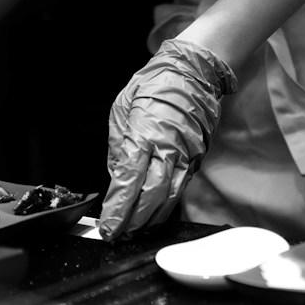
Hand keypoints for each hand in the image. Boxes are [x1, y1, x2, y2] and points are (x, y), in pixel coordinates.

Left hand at [98, 38, 236, 239]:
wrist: (193, 71)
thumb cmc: (156, 85)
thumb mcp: (122, 109)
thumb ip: (119, 146)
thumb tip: (117, 177)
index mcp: (144, 134)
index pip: (128, 181)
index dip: (118, 209)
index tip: (108, 225)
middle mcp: (167, 147)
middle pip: (151, 195)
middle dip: (134, 220)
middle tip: (119, 234)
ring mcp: (186, 153)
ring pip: (170, 196)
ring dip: (152, 217)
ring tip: (136, 230)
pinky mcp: (197, 156)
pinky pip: (181, 186)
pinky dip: (168, 203)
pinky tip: (156, 212)